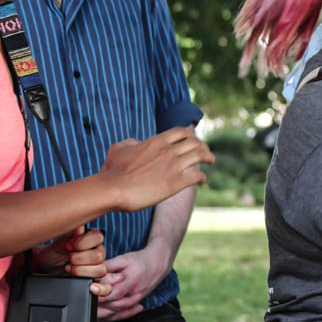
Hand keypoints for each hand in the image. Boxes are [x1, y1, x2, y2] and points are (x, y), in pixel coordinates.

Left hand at [32, 227, 111, 296]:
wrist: (45, 268)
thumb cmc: (53, 253)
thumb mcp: (59, 242)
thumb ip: (71, 235)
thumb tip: (80, 227)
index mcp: (92, 238)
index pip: (98, 238)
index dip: (82, 243)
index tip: (69, 246)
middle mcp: (98, 252)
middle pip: (99, 255)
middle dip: (79, 258)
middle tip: (68, 259)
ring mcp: (97, 267)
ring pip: (101, 270)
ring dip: (82, 271)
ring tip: (70, 269)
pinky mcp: (95, 282)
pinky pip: (107, 288)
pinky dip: (100, 288)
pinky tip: (91, 287)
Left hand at [96, 246, 170, 320]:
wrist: (157, 264)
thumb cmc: (140, 261)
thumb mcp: (123, 259)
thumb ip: (108, 266)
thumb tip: (94, 273)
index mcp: (131, 281)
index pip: (113, 292)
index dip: (100, 292)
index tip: (91, 288)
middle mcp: (134, 293)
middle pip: (113, 305)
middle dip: (99, 304)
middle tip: (90, 299)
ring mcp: (135, 299)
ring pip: (117, 312)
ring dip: (104, 311)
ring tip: (95, 304)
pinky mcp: (135, 302)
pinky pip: (122, 313)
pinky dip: (112, 314)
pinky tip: (105, 311)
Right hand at [100, 127, 214, 212]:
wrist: (112, 189)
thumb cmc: (111, 171)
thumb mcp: (118, 149)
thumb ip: (131, 142)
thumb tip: (138, 143)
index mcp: (156, 141)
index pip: (181, 131)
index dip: (190, 134)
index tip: (193, 139)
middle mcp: (168, 151)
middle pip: (195, 142)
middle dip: (203, 145)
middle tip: (205, 151)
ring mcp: (173, 166)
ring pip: (200, 155)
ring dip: (208, 157)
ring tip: (211, 161)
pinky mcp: (175, 184)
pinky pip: (196, 176)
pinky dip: (202, 177)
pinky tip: (202, 180)